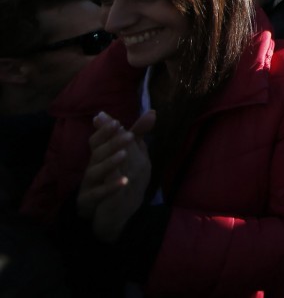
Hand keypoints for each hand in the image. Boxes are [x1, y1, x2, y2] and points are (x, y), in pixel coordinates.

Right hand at [90, 111, 154, 243]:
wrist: (109, 214)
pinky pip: (98, 193)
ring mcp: (89, 184)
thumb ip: (137, 135)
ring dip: (110, 162)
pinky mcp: (88, 201)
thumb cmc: (115, 179)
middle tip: (128, 134)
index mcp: (100, 155)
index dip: (105, 130)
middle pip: (98, 152)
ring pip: (95, 170)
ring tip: (124, 154)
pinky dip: (110, 187)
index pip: (98, 139)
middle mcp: (93, 167)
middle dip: (112, 142)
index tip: (117, 121)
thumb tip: (152, 112)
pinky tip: (124, 182)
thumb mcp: (129, 156)